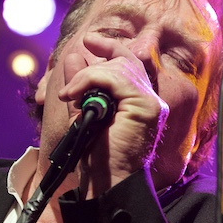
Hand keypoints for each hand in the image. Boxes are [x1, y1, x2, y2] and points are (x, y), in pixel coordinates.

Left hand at [56, 33, 168, 196]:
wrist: (106, 182)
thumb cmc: (96, 157)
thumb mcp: (83, 113)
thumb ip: (81, 86)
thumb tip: (74, 55)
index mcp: (140, 101)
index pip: (129, 62)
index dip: (110, 47)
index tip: (89, 40)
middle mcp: (151, 99)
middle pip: (124, 61)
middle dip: (92, 67)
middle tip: (70, 89)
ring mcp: (152, 102)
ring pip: (119, 67)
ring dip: (88, 76)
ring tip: (70, 96)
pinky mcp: (146, 106)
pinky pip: (116, 78)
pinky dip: (91, 80)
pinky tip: (74, 95)